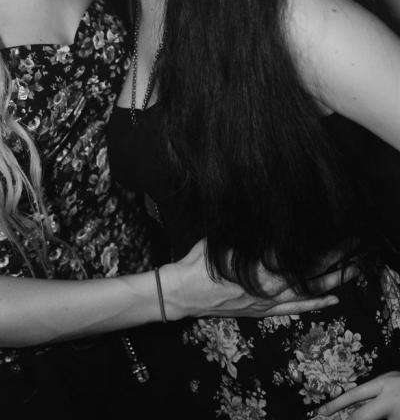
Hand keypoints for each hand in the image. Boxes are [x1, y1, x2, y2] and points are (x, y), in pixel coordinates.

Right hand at [164, 239, 356, 318]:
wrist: (182, 293)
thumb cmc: (197, 264)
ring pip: (304, 294)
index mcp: (254, 269)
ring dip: (329, 283)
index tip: (332, 238)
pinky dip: (313, 305)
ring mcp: (263, 302)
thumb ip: (244, 237)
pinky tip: (330, 300)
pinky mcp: (259, 310)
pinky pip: (292, 309)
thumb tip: (262, 222)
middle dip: (330, 263)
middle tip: (351, 251)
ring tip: (351, 272)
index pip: (293, 258)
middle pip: (305, 275)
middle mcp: (264, 288)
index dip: (316, 249)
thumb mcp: (219, 242)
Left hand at [316, 372, 399, 418]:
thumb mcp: (391, 382)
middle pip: (361, 416)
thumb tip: (355, 409)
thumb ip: (376, 393)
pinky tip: (393, 412)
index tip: (321, 413)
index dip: (335, 405)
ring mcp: (398, 413)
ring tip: (390, 409)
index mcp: (383, 384)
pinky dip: (388, 419)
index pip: (353, 395)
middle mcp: (390, 398)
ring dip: (380, 418)